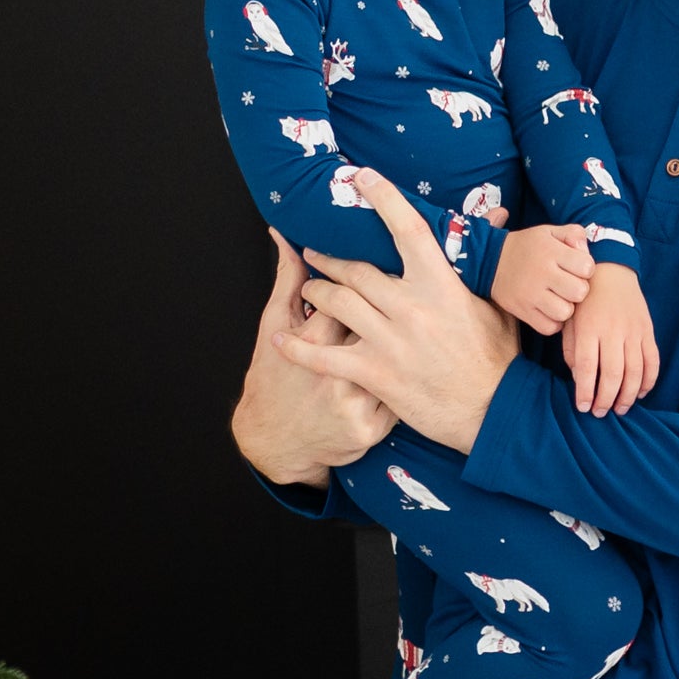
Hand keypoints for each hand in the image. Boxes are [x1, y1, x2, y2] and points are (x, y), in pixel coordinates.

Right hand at [232, 236, 391, 486]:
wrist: (276, 441)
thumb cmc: (272, 378)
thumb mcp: (273, 327)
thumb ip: (288, 281)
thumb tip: (285, 236)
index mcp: (313, 341)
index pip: (350, 296)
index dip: (362, 284)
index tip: (368, 278)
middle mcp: (338, 373)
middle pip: (377, 326)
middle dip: (386, 312)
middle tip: (391, 307)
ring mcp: (357, 403)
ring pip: (395, 359)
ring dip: (401, 343)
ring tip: (402, 334)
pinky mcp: (373, 428)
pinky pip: (402, 393)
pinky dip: (405, 377)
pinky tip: (406, 367)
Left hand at [291, 170, 520, 453]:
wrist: (494, 413)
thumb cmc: (496, 361)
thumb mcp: (498, 307)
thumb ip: (483, 263)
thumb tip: (496, 217)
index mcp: (441, 286)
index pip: (408, 229)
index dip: (383, 198)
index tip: (362, 178)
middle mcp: (411, 308)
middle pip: (357, 270)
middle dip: (330, 257)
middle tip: (315, 251)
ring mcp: (389, 341)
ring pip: (337, 302)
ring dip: (317, 291)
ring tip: (310, 287)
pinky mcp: (375, 374)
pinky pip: (326, 355)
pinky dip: (299, 348)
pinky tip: (281, 342)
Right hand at [490, 221, 593, 336]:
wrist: (491, 260)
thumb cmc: (529, 247)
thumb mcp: (549, 231)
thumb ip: (574, 234)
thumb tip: (585, 250)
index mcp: (550, 251)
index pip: (587, 267)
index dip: (586, 269)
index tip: (576, 268)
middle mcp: (541, 273)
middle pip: (580, 292)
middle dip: (578, 290)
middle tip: (568, 285)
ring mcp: (530, 294)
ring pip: (565, 313)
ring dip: (566, 308)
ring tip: (558, 298)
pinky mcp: (522, 311)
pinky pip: (549, 327)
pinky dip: (553, 322)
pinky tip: (549, 309)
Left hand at [562, 262, 660, 416]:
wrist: (610, 270)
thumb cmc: (585, 299)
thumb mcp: (569, 320)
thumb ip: (571, 349)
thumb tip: (579, 379)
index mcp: (589, 328)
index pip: (586, 367)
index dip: (585, 391)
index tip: (583, 407)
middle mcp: (612, 331)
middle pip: (611, 374)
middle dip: (606, 399)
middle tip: (600, 412)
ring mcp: (633, 332)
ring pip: (634, 372)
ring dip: (628, 395)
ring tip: (619, 408)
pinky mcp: (648, 331)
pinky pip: (653, 361)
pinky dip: (649, 381)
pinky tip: (641, 393)